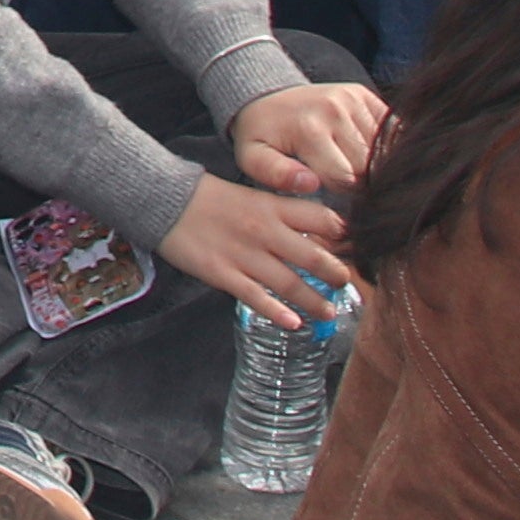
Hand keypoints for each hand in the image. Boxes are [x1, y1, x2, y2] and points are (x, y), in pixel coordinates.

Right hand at [154, 172, 357, 327]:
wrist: (165, 201)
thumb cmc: (210, 198)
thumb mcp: (252, 195)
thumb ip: (282, 213)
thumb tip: (315, 231)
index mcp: (272, 207)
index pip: (321, 218)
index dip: (342, 233)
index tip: (354, 246)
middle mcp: (265, 231)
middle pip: (312, 255)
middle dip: (335, 273)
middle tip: (346, 285)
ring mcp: (245, 255)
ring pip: (289, 283)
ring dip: (314, 301)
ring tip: (330, 313)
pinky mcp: (224, 275)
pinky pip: (256, 298)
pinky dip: (277, 313)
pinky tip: (294, 324)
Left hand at [231, 80, 389, 199]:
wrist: (263, 94)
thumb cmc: (260, 135)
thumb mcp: (252, 157)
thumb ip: (277, 175)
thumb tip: (311, 185)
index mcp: (310, 129)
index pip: (346, 180)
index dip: (342, 198)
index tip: (331, 198)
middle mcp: (335, 110)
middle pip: (367, 167)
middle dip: (358, 183)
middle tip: (340, 185)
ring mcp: (352, 99)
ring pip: (381, 150)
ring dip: (370, 165)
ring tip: (349, 167)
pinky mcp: (363, 94)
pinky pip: (389, 131)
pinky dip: (381, 147)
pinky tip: (362, 152)